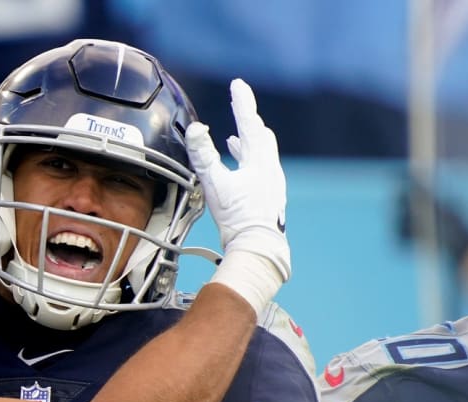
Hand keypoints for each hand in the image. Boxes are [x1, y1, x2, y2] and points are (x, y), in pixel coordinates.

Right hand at [185, 78, 289, 317]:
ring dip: (248, 144)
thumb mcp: (216, 185)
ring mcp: (272, 185)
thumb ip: (204, 157)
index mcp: (259, 162)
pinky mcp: (268, 199)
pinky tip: (240, 172)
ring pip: (261, 155)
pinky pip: (260, 172)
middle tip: (240, 106)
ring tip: (234, 138)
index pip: (250, 123)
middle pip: (261, 137)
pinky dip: (248, 163)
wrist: (258, 249)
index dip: (242, 102)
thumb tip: (195, 129)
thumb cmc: (238, 219)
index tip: (238, 85)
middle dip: (248, 121)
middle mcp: (270, 170)